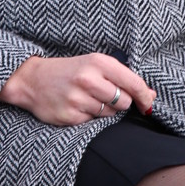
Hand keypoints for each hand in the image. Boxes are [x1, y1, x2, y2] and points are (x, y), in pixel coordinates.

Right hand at [0, 53, 155, 125]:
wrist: (33, 79)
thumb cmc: (70, 71)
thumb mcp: (95, 65)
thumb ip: (123, 78)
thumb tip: (151, 96)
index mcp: (98, 63)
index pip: (134, 83)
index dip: (146, 96)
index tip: (149, 104)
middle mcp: (88, 79)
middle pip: (125, 102)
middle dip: (120, 102)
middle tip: (104, 95)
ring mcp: (78, 98)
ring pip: (110, 114)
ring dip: (103, 110)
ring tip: (87, 99)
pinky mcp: (69, 116)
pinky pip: (93, 122)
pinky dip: (88, 117)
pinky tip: (77, 106)